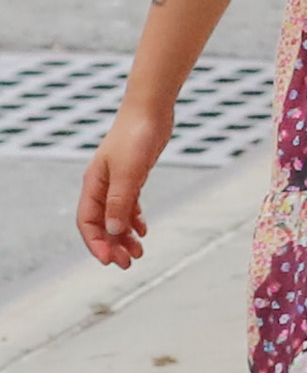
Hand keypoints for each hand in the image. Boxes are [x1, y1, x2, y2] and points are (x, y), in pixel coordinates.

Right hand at [77, 99, 171, 268]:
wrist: (151, 108)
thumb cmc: (136, 135)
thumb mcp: (128, 172)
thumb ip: (119, 202)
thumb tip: (112, 231)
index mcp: (93, 185)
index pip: (88, 222)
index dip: (96, 243)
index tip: (109, 261)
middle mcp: (102, 185)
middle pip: (102, 223)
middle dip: (112, 245)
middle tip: (127, 264)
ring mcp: (117, 180)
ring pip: (116, 216)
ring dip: (124, 236)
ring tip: (137, 253)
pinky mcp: (133, 175)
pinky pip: (128, 205)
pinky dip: (134, 219)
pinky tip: (142, 230)